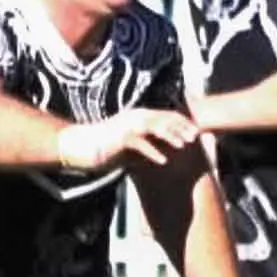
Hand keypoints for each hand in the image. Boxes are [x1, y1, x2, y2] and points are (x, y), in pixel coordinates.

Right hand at [57, 108, 199, 170]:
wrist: (80, 146)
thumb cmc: (105, 147)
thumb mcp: (131, 146)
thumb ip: (147, 147)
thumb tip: (163, 154)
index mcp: (138, 117)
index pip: (165, 116)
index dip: (181, 123)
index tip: (196, 131)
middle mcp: (134, 118)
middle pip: (162, 119)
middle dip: (181, 127)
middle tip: (196, 136)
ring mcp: (126, 126)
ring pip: (153, 128)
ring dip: (169, 135)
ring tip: (184, 145)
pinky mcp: (119, 138)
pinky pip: (139, 144)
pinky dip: (152, 151)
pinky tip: (163, 160)